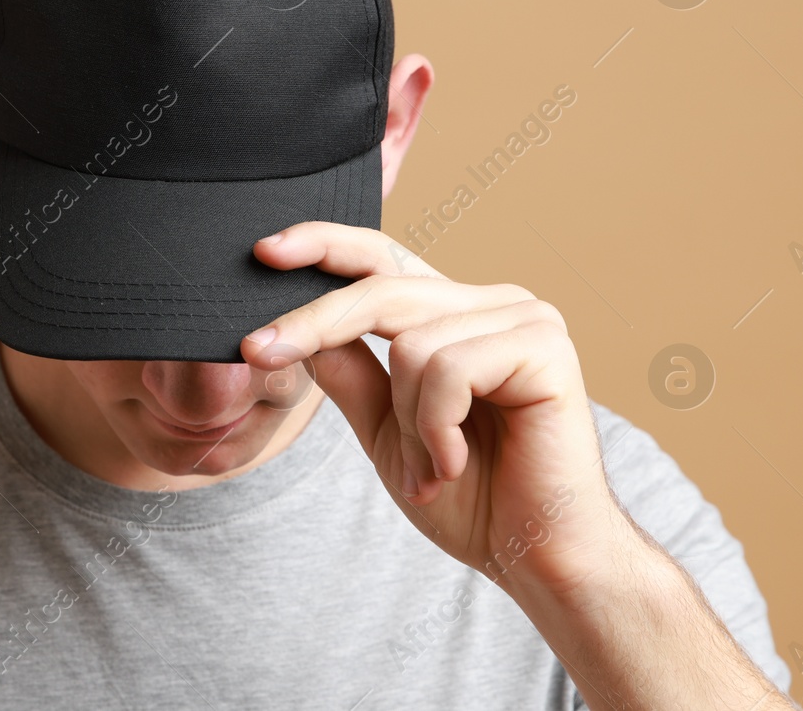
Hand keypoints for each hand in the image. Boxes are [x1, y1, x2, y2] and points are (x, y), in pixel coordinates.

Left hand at [240, 223, 635, 593]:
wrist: (532, 556)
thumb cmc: (470, 497)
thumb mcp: (386, 430)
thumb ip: (350, 374)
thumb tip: (298, 330)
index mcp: (456, 314)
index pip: (383, 258)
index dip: (324, 246)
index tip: (263, 252)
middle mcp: (493, 302)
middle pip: (380, 289)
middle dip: (314, 324)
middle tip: (258, 351)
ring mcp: (525, 319)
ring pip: (411, 343)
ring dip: (406, 422)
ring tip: (435, 468)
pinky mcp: (544, 347)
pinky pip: (448, 370)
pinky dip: (436, 429)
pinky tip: (457, 464)